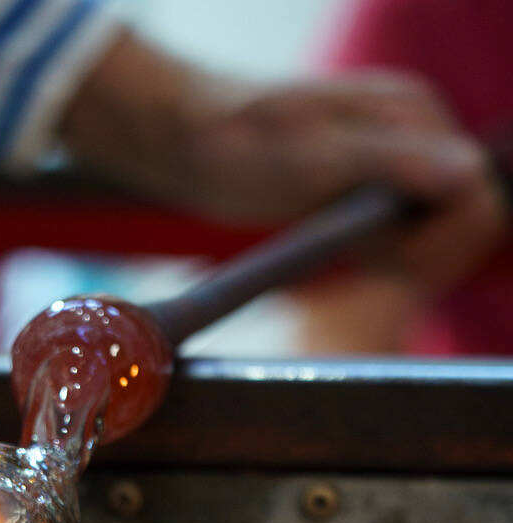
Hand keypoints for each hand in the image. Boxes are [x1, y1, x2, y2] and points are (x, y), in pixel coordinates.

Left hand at [58, 31, 506, 288]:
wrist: (189, 143)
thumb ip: (391, 163)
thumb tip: (466, 175)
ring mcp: (391, 171)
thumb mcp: (311, 157)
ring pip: (434, 237)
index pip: (475, 196)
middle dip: (425, 254)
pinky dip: (382, 262)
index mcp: (413, 119)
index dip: (443, 240)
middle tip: (365, 259)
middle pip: (465, 220)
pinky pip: (399, 243)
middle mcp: (413, 141)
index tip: (389, 257)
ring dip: (403, 261)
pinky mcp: (363, 199)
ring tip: (346, 252)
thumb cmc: (237, 144)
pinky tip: (343, 256)